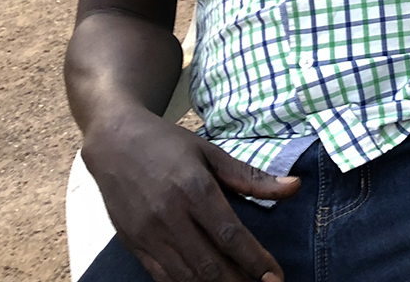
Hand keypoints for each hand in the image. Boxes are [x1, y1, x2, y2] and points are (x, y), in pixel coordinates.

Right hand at [81, 108, 299, 281]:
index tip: (275, 276)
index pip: (231, 236)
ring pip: (185, 277)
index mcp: (194, 190)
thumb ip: (251, 177)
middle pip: (209, 265)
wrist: (114, 141)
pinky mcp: (133, 244)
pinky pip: (161, 277)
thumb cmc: (168, 144)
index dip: (255, 261)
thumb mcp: (212, 153)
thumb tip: (295, 187)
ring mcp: (148, 234)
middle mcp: (170, 217)